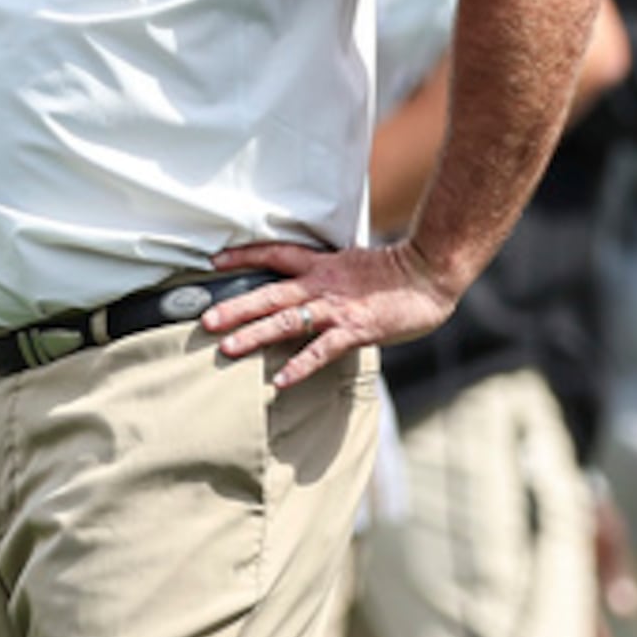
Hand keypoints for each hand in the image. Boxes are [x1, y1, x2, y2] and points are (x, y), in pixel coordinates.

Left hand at [205, 241, 459, 387]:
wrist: (431, 272)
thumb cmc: (398, 273)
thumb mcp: (354, 264)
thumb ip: (329, 275)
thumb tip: (310, 287)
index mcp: (322, 264)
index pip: (275, 254)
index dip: (244, 256)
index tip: (214, 262)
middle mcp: (322, 284)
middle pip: (269, 293)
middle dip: (235, 307)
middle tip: (205, 320)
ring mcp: (336, 307)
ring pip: (286, 320)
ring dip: (254, 335)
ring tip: (227, 349)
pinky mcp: (354, 329)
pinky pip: (321, 350)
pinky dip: (300, 365)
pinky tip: (280, 381)